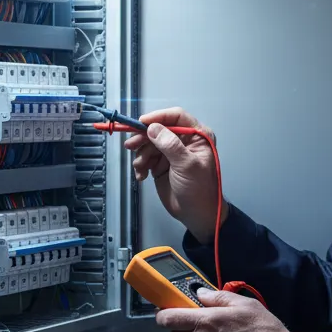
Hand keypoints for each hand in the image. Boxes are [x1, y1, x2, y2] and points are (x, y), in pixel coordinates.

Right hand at [122, 106, 227, 241]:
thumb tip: (153, 128)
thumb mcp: (187, 165)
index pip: (177, 117)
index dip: (158, 117)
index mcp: (197, 136)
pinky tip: (142, 175)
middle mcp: (184, 141)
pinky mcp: (160, 164)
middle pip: (158, 129)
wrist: (196, 215)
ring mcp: (171, 152)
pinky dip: (141, 165)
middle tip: (131, 145)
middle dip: (144, 137)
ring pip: (148, 143)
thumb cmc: (200, 190)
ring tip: (141, 167)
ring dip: (141, 154)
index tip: (142, 122)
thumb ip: (170, 145)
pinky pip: (145, 157)